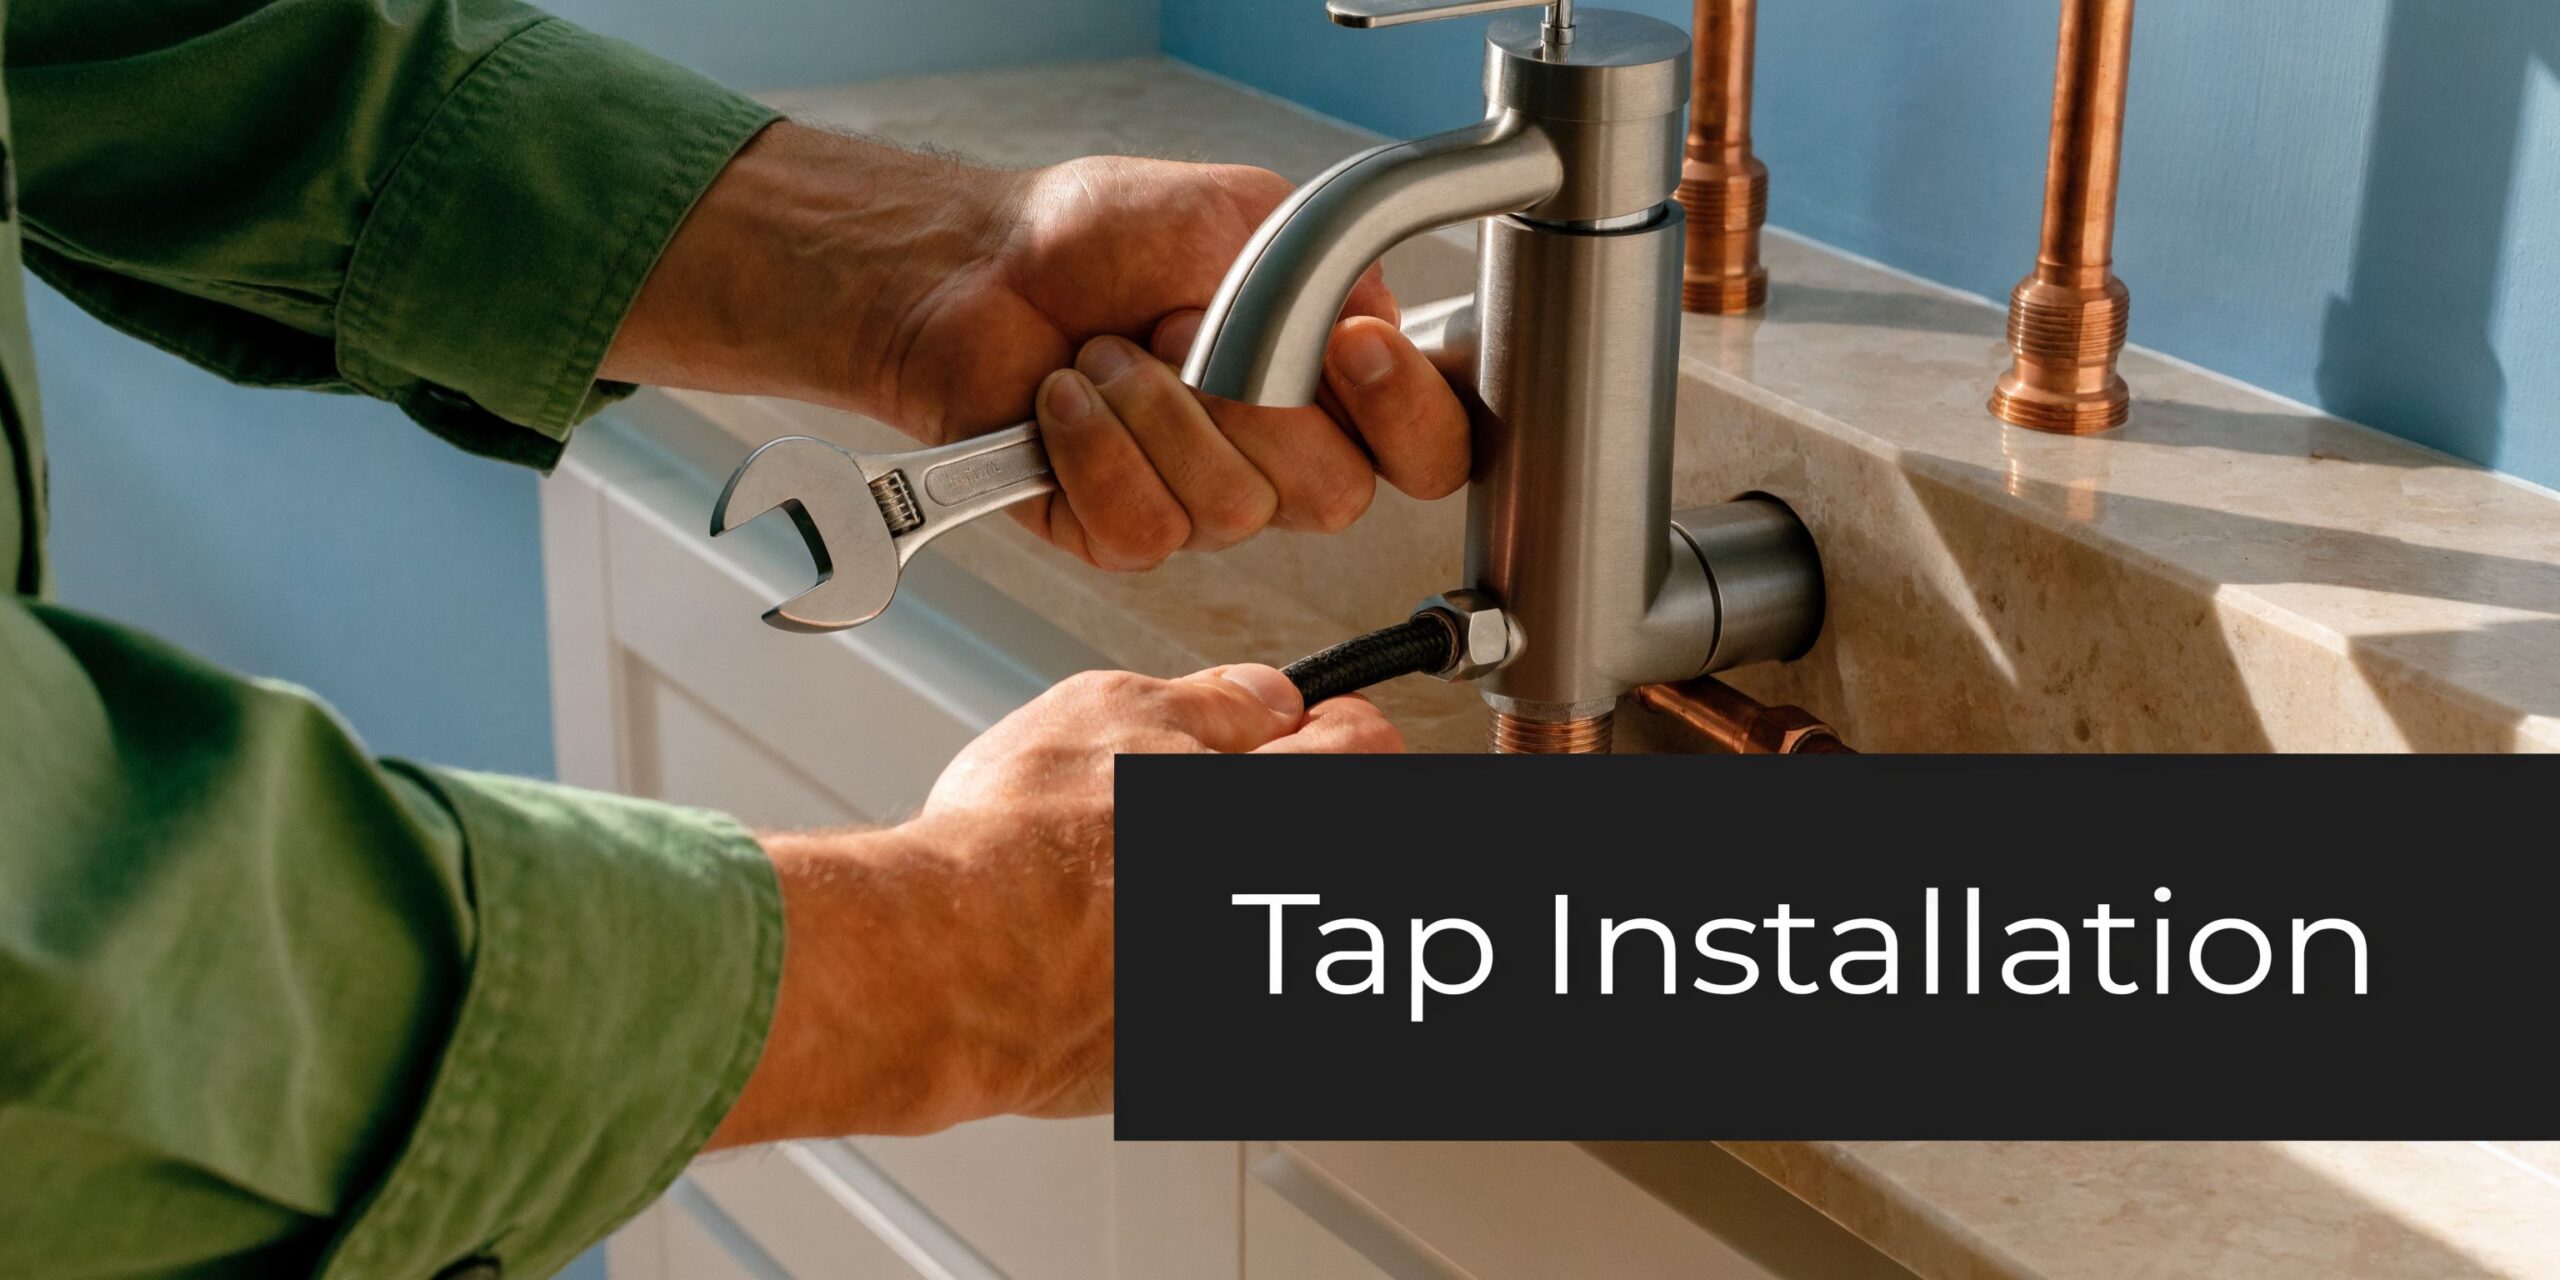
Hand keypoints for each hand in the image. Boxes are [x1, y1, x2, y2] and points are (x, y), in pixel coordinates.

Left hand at [606, 124, 1470, 570]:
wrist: (976, 268)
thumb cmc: (1099, 237)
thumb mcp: (1236, 212)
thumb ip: (1325, 264)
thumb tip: (1374, 326)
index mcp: (1334, 382)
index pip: (1433, 446)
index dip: (1408, 413)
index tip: (1350, 346)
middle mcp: (1282, 459)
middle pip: (1335, 493)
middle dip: (1250, 397)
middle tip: (1181, 329)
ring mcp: (1205, 508)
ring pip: (1230, 506)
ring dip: (1153, 407)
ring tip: (1106, 351)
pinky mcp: (1125, 535)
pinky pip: (1142, 526)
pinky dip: (1092, 445)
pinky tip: (1064, 398)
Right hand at [704, 665, 1398, 1146]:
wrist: (959, 968)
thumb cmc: (1020, 847)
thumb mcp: (1111, 710)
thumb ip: (1212, 702)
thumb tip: (1262, 699)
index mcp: (1288, 804)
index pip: (1366, 748)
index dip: (1331, 729)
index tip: (1299, 732)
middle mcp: (1290, 899)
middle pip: (1332, 840)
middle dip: (1279, 812)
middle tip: (1205, 804)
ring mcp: (1257, 985)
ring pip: (1273, 925)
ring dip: (1235, 898)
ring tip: (1134, 886)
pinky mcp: (1210, 1058)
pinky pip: (1222, 1003)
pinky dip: (1174, 971)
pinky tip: (1117, 955)